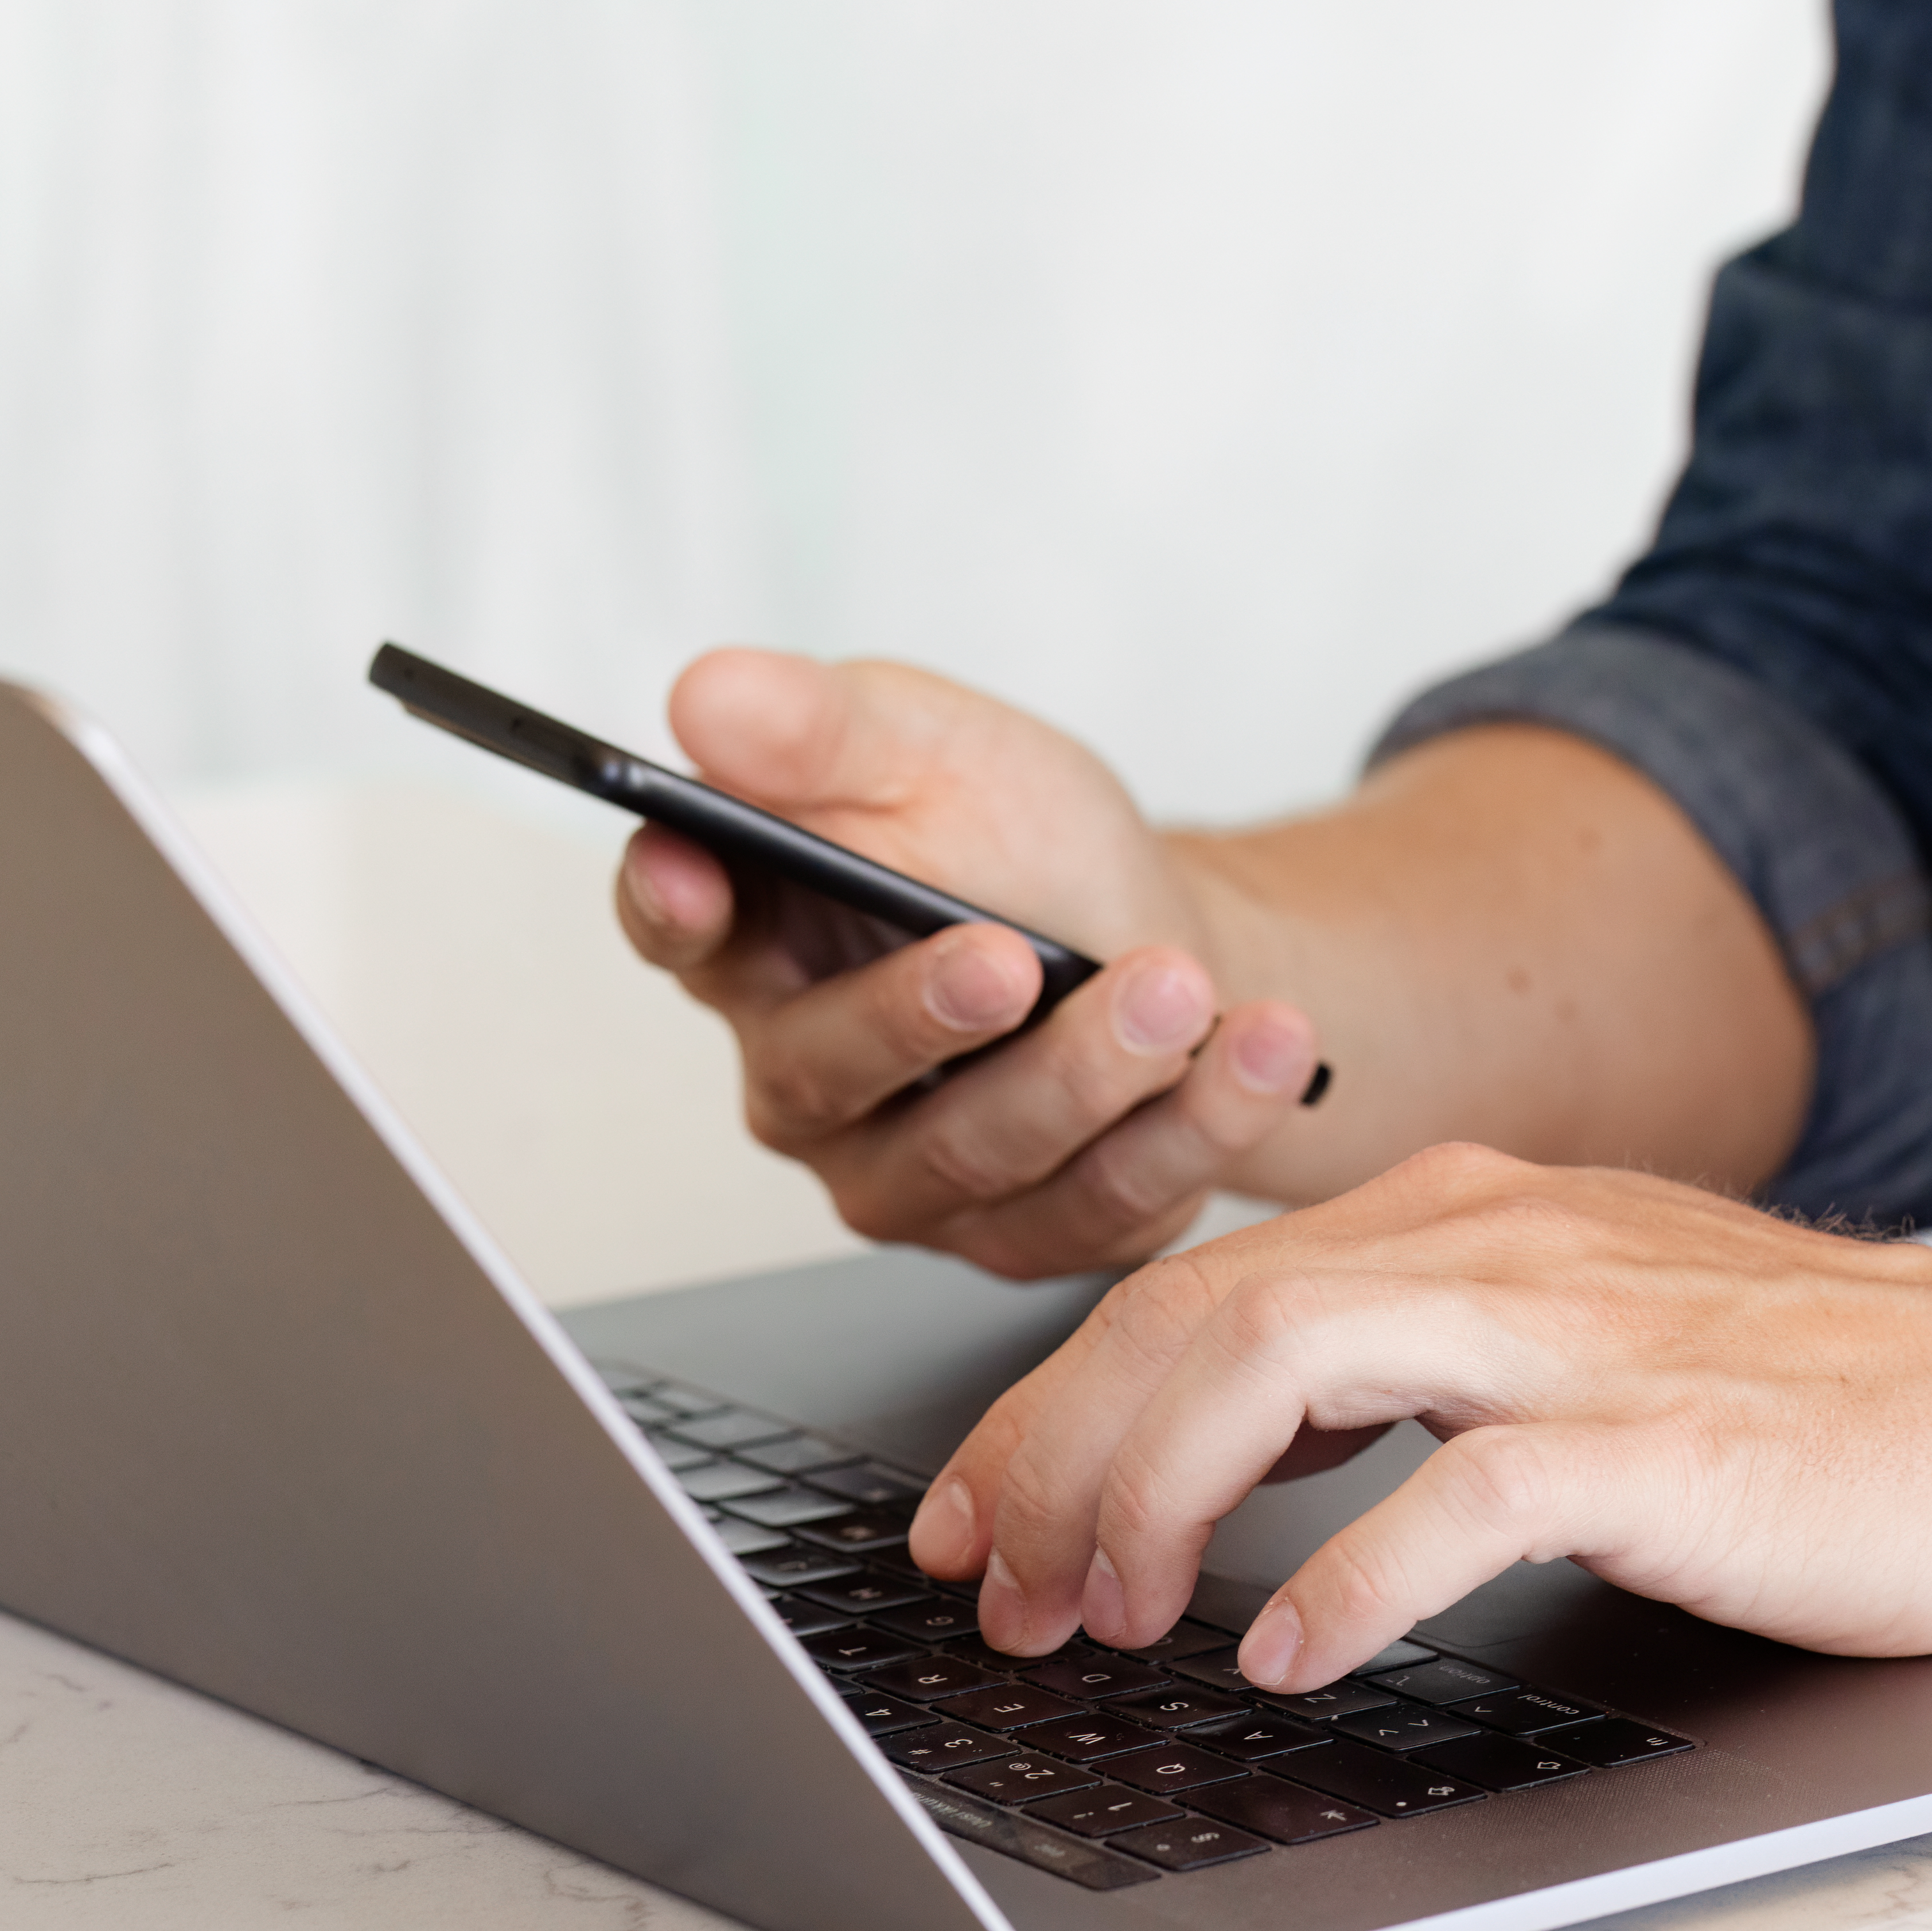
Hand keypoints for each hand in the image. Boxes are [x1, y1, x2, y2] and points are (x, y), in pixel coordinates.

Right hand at [614, 650, 1323, 1276]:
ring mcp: (912, 1176)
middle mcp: (812, 1079)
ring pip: (974, 1153)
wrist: (1175, 942)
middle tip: (1011, 955)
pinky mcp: (1025, 1236)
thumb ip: (825, 729)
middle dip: (924, 1011)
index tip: (696, 867)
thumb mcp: (938, 745)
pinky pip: (1098, 1205)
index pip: (676, 929)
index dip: (673, 904)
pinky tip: (1259, 1052)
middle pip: (828, 1070)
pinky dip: (1192, 1123)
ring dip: (1086, 1070)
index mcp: (759, 939)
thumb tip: (710, 694)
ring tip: (1176, 988)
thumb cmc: (1027, 847)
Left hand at [907, 1143, 1931, 1688]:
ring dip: (1159, 1494)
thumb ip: (1414, 1357)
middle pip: (1200, 1311)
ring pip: (1286, 1357)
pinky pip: (1464, 1491)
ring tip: (1107, 1614)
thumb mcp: (1580, 1333)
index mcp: (1474, 1214)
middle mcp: (1505, 1244)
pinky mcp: (1666, 1440)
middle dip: (1061, 1451)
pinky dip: (1349, 1579)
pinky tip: (1287, 1651)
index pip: (1198, 1281)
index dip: (1057, 1397)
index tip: (982, 1508)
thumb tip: (1243, 1436)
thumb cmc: (1824, 1398)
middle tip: (998, 1586)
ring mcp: (1584, 1334)